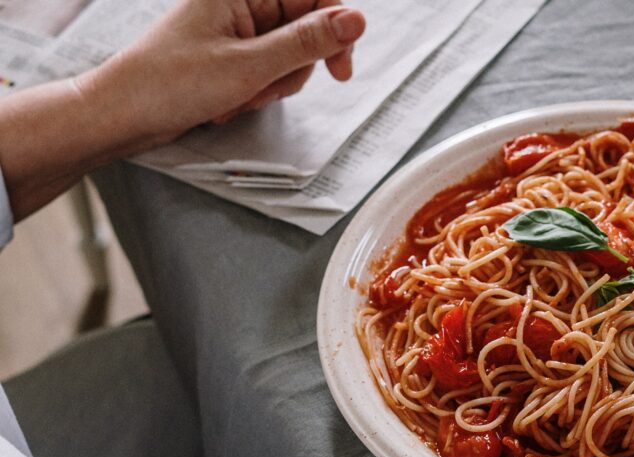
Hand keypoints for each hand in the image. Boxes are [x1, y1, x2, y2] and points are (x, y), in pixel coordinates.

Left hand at [0, 0, 364, 218]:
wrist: (124, 115)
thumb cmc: (168, 84)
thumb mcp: (249, 66)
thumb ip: (307, 42)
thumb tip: (355, 20)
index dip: (335, 31)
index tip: (340, 67)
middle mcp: (242, 2)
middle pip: (307, 28)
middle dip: (297, 66)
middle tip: (271, 86)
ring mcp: (238, 29)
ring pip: (292, 54)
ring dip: (277, 83)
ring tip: (243, 95)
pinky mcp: (233, 53)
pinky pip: (271, 69)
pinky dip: (261, 89)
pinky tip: (233, 100)